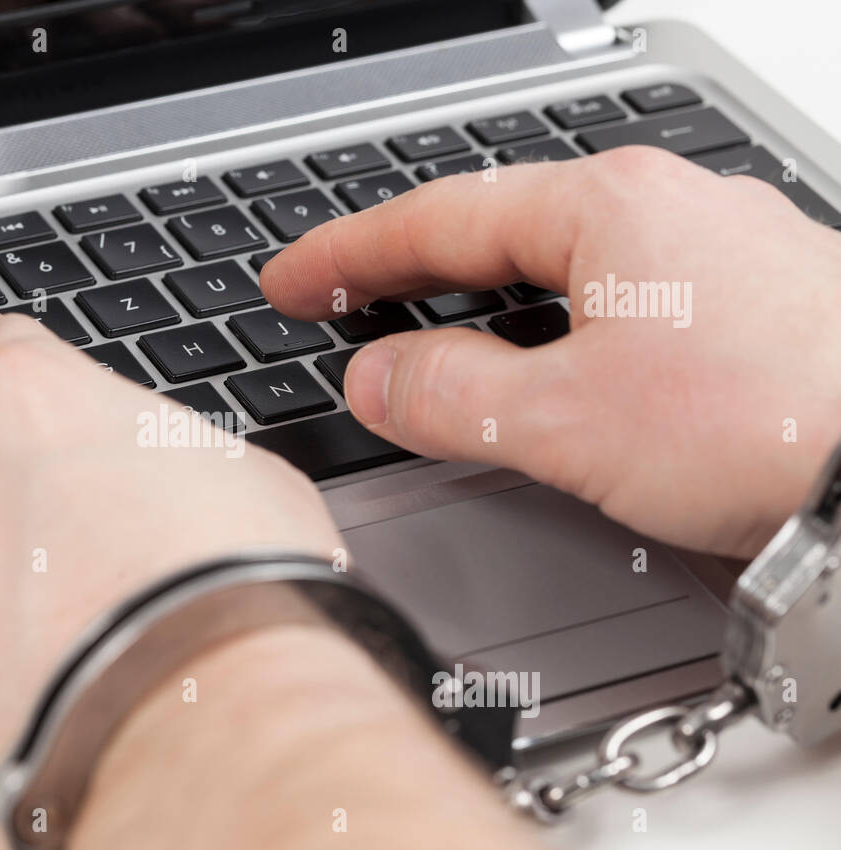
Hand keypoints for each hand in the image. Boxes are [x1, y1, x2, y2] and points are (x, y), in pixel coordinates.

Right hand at [262, 145, 840, 556]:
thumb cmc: (773, 423)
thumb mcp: (569, 421)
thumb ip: (453, 394)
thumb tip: (379, 377)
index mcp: (608, 211)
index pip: (437, 220)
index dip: (347, 256)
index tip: (291, 282)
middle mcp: (667, 212)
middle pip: (500, 232)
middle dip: (410, 267)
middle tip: (342, 298)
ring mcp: (717, 254)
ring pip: (567, 268)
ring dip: (487, 302)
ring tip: (431, 332)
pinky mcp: (754, 306)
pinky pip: (623, 300)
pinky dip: (561, 327)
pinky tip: (556, 363)